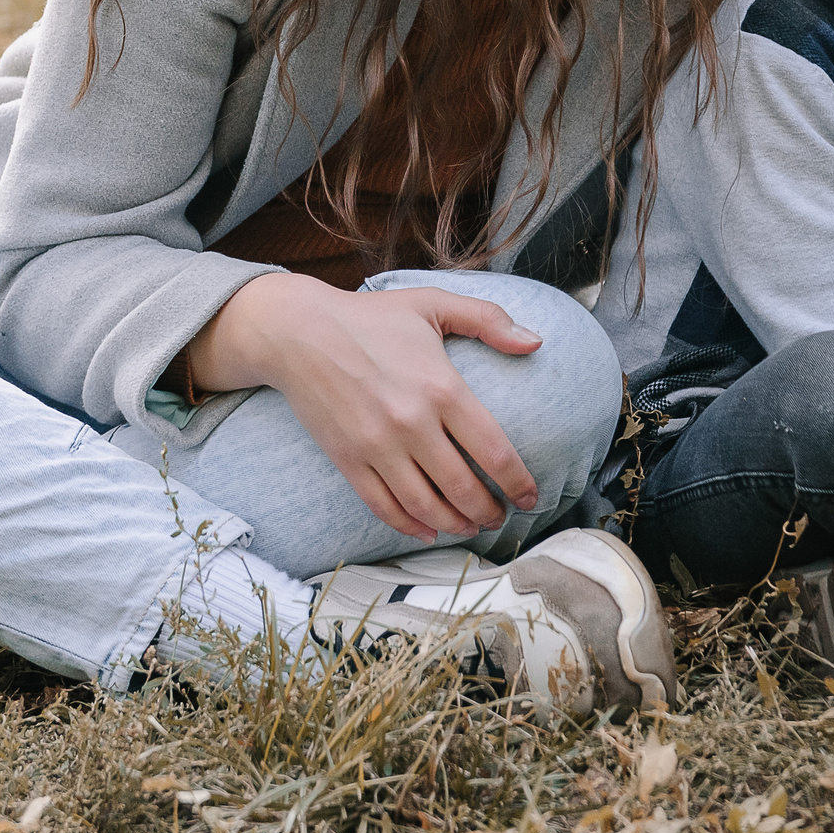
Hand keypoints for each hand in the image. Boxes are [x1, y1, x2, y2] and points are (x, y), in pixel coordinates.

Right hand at [187, 272, 542, 542]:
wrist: (298, 332)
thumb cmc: (369, 317)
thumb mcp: (431, 303)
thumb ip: (488, 319)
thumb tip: (535, 342)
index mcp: (441, 387)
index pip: (494, 451)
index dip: (518, 482)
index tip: (530, 496)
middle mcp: (412, 423)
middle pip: (464, 488)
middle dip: (490, 512)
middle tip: (501, 517)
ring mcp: (377, 446)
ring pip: (427, 506)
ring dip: (455, 525)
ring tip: (470, 526)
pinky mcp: (348, 460)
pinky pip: (385, 507)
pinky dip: (411, 526)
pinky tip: (429, 529)